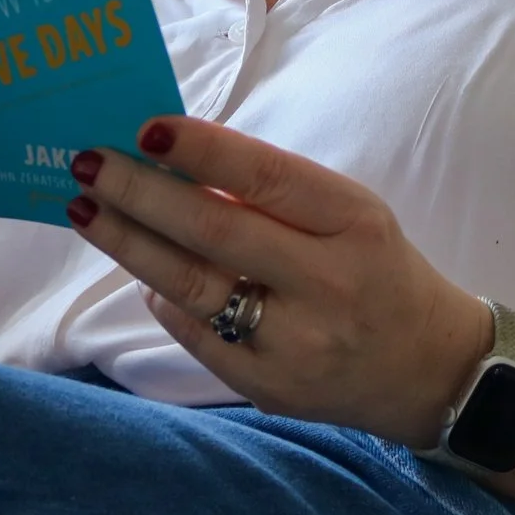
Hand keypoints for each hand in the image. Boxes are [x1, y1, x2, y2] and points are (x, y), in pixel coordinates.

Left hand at [67, 117, 493, 447]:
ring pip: (191, 287)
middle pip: (215, 234)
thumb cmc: (375, 269)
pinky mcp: (268, 387)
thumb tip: (176, 162)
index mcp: (354, 224)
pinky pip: (195, 335)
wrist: (426, 369)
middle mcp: (327, 284)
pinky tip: (139, 270)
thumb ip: (274, 194)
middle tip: (89, 165)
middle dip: (141, 195)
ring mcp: (295, 343)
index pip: (268, 178)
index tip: (146, 127)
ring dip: (130, 245)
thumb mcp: (349, 216)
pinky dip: (161, 297)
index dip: (203, 150)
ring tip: (87, 210)